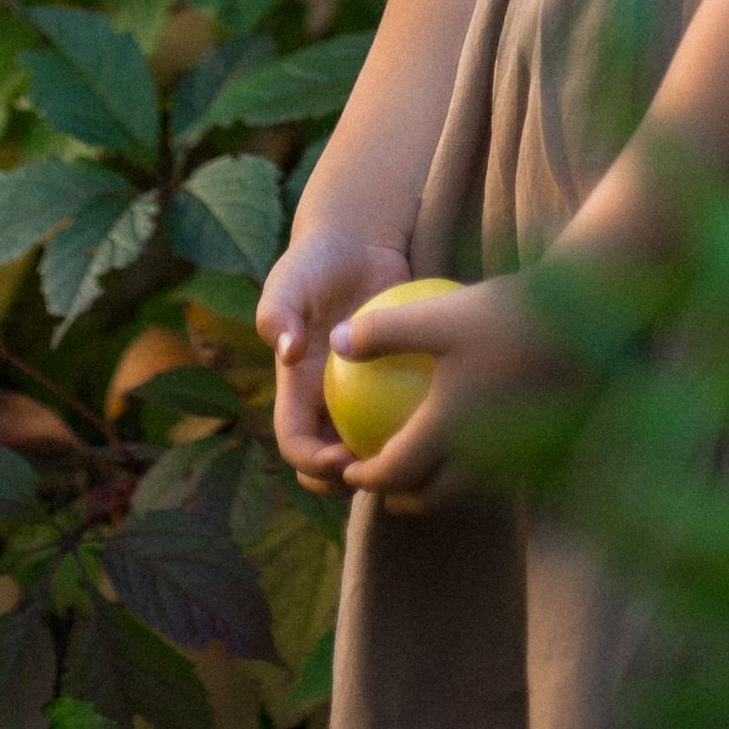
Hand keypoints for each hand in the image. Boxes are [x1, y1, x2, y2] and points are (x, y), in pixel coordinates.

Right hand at [257, 226, 409, 493]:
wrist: (356, 244)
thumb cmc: (315, 263)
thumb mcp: (289, 281)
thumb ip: (279, 312)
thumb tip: (287, 351)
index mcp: (297, 392)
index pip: (297, 445)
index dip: (312, 465)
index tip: (342, 458)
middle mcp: (327, 403)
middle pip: (332, 465)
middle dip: (351, 483)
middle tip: (384, 470)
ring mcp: (362, 397)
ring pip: (374, 447)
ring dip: (391, 462)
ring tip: (418, 456)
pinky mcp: (395, 383)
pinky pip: (408, 415)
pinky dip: (422, 423)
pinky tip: (449, 418)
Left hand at [328, 272, 564, 512]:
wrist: (585, 323)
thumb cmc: (507, 317)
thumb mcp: (438, 317)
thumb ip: (382, 333)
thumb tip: (335, 342)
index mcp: (447, 431)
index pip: (396, 472)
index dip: (367, 478)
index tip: (349, 473)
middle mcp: (478, 457)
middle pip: (431, 495)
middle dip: (401, 497)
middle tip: (382, 484)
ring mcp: (512, 457)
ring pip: (464, 489)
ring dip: (437, 487)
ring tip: (425, 469)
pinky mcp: (538, 447)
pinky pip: (494, 472)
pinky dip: (472, 469)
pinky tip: (473, 438)